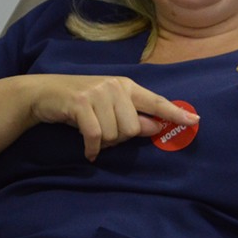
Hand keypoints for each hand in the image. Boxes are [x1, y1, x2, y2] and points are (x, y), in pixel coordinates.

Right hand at [23, 75, 197, 160]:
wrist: (43, 94)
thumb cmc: (79, 103)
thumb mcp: (108, 107)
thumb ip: (132, 116)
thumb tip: (156, 127)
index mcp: (126, 86)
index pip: (155, 101)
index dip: (174, 113)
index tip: (194, 121)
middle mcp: (114, 86)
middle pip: (133, 128)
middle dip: (119, 139)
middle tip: (103, 135)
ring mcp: (97, 93)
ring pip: (115, 134)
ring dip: (103, 144)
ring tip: (92, 136)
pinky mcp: (80, 103)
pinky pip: (96, 136)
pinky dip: (92, 148)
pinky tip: (88, 152)